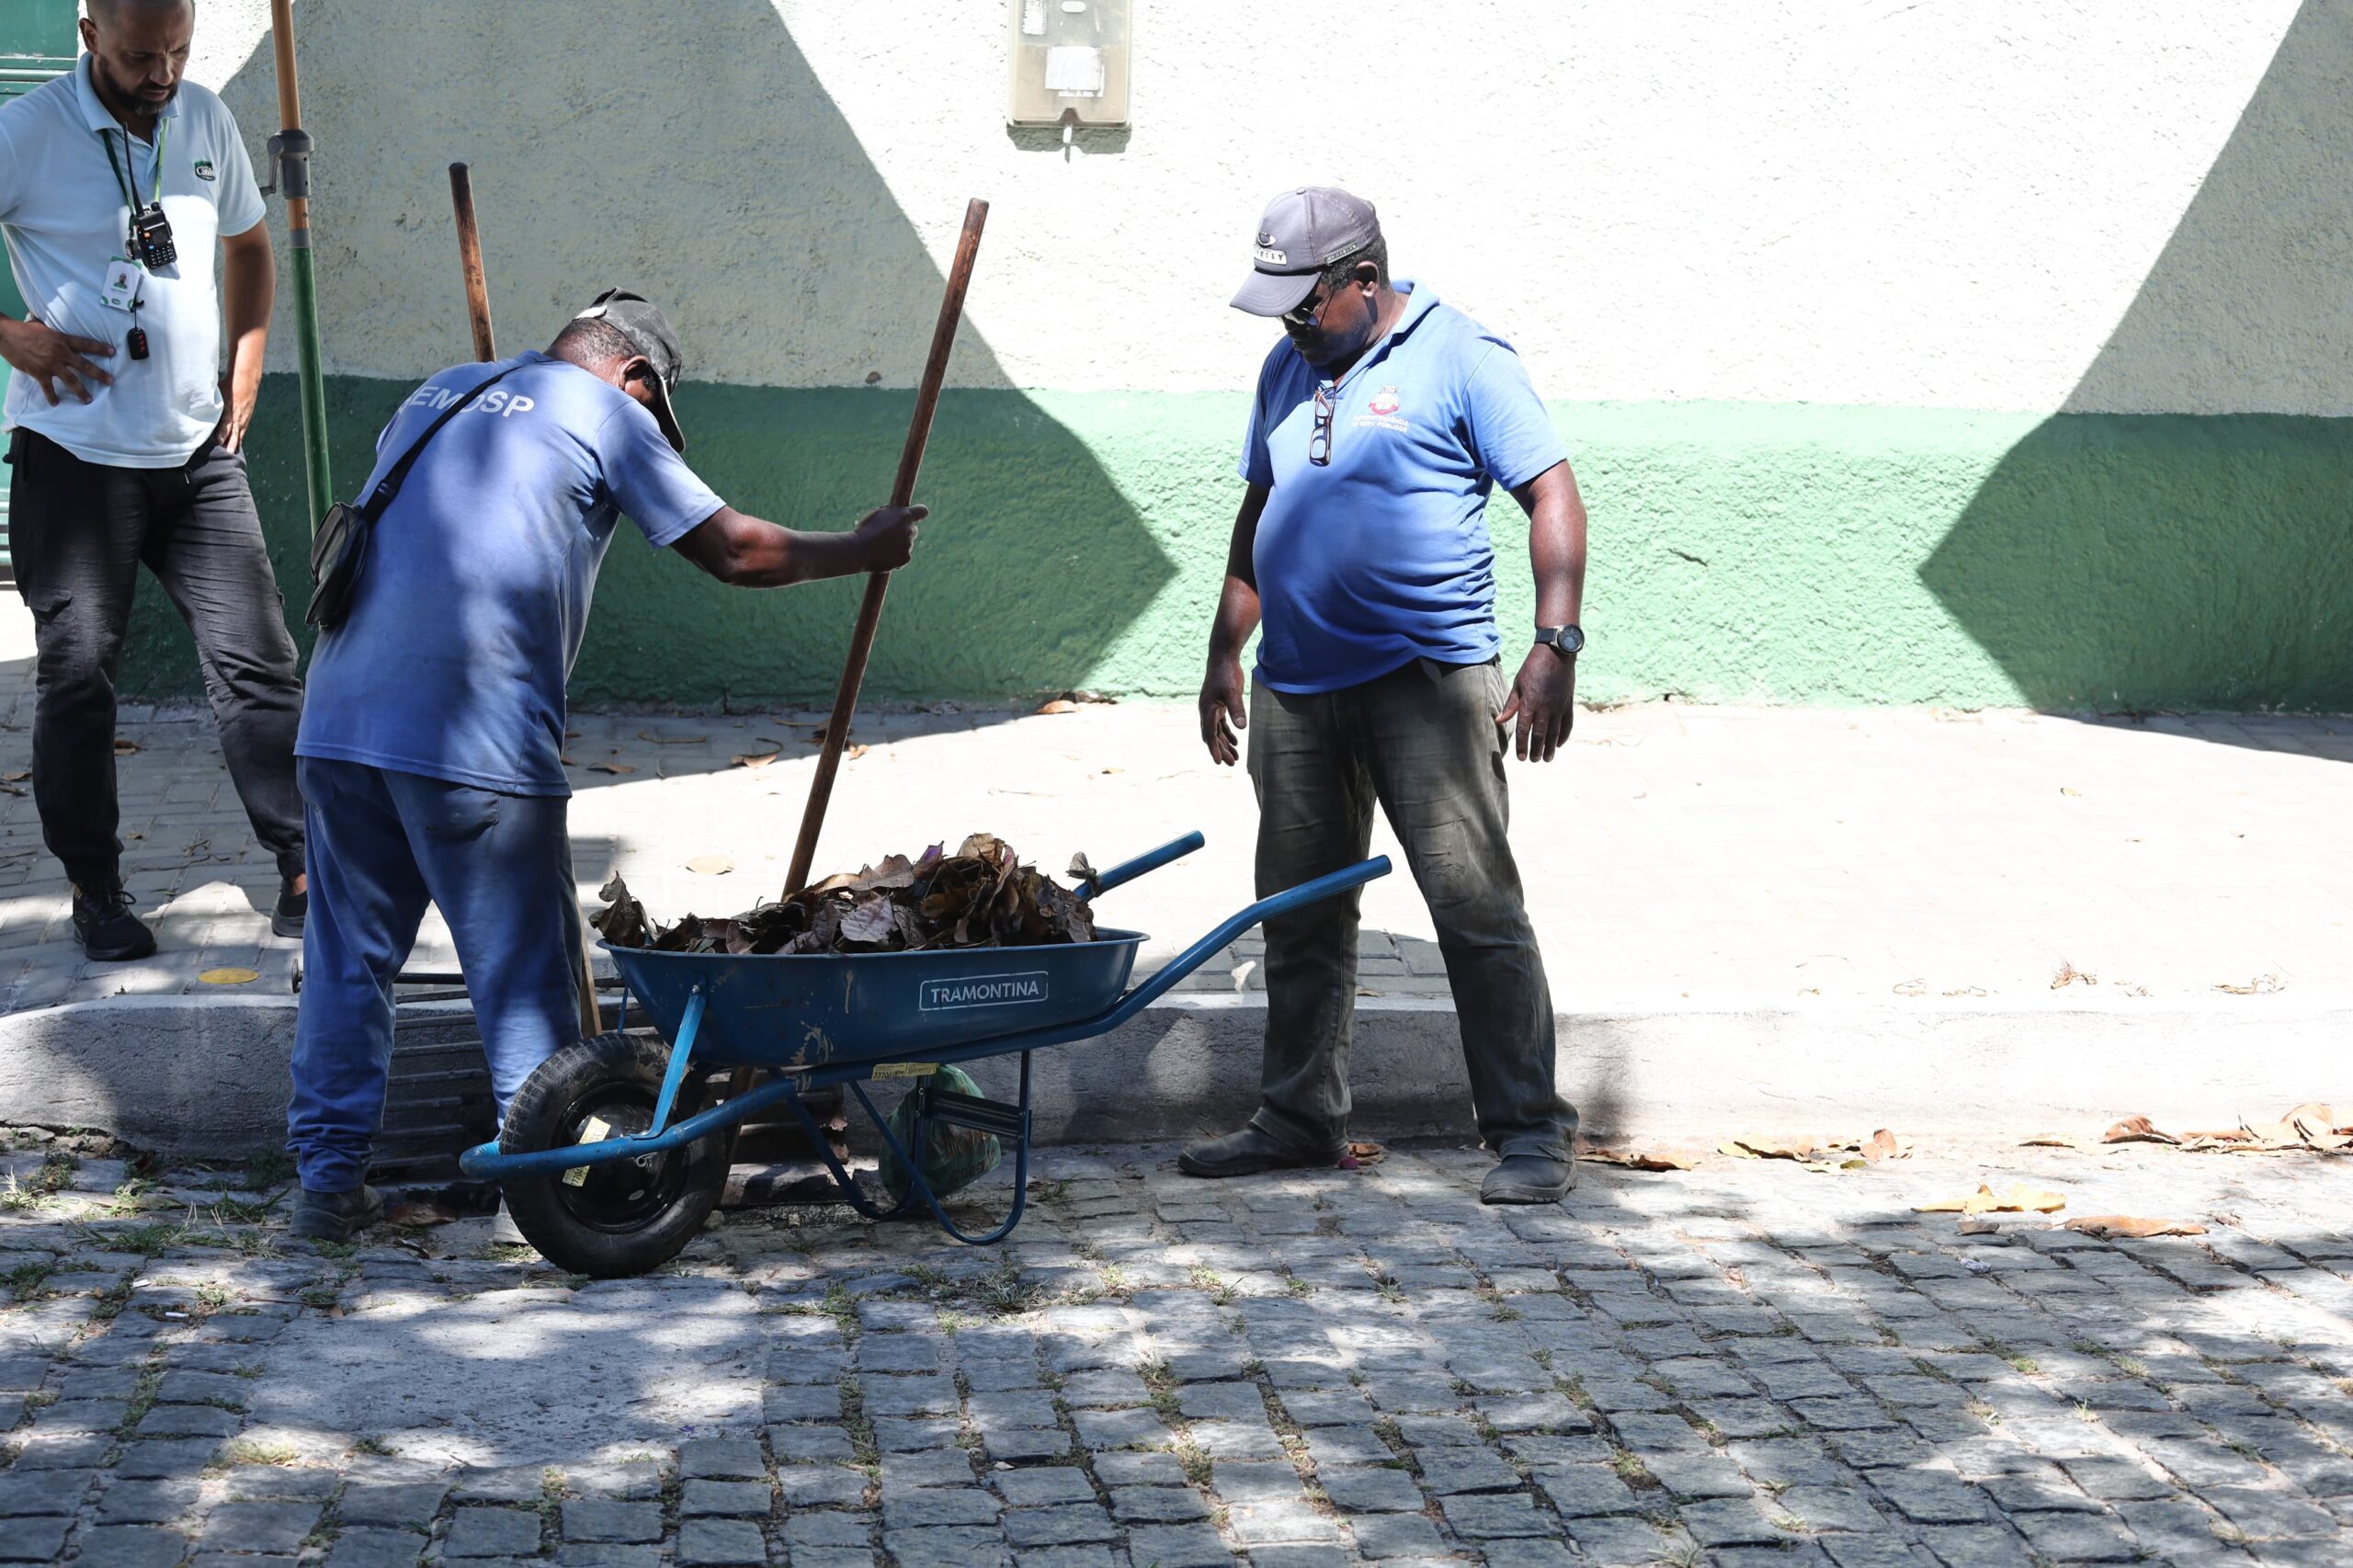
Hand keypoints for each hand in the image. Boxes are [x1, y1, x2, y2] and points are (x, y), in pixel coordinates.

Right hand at [0, 316, 113, 404]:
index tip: (113, 352)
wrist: (6, 335)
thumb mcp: (40, 325)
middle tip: (110, 380)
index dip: (99, 348)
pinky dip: (51, 396)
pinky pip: (48, 387)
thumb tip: (47, 317)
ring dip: (80, 391)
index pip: (85, 344)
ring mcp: (51, 364)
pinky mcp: (39, 373)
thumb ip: (50, 327)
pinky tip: (55, 403)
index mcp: (62, 340)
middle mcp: (60, 353)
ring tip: (88, 400)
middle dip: (99, 373)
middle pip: (84, 365)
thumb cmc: (23, 329)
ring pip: (71, 380)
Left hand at [212, 372, 258, 452]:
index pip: (225, 423)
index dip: (222, 433)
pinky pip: (242, 431)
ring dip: (235, 443)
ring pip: (239, 433)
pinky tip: (236, 445)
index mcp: (230, 409)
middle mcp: (238, 415)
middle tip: (228, 453)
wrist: (246, 380)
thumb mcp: (219, 392)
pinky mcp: (247, 418)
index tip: (218, 441)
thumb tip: (198, 407)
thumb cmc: (229, 385)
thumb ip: (211, 402)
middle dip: (230, 443)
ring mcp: (244, 417)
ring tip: (232, 453)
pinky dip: (239, 438)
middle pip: (234, 432)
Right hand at [852, 504, 924, 572]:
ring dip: (898, 544)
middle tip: (889, 534)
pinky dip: (896, 557)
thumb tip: (895, 513)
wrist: (859, 550)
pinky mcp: (906, 558)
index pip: (922, 511)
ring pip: (907, 544)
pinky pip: (904, 556)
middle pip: (913, 529)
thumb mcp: (876, 513)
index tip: (914, 516)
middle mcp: (910, 530)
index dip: (918, 513)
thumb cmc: (865, 530)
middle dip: (904, 531)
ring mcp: (909, 545)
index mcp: (905, 516)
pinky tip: (884, 556)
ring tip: (881, 547)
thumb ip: (890, 513)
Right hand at [1199, 653, 1246, 765]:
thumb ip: (1237, 709)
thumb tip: (1242, 727)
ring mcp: (1211, 708)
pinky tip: (1235, 741)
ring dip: (1224, 744)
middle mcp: (1206, 711)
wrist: (1223, 657)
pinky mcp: (1218, 705)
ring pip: (1216, 731)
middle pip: (1212, 736)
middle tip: (1231, 764)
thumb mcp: (1233, 692)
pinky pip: (1220, 724)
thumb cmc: (1227, 673)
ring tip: (1235, 757)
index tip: (1219, 762)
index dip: (1214, 749)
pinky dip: (1226, 734)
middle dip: (1221, 750)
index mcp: (1207, 709)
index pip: (1209, 734)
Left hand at [1497, 647, 1574, 762]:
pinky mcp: (1568, 703)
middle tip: (1534, 760)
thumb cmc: (1533, 667)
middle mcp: (1545, 707)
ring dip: (1550, 747)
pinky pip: (1567, 723)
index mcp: (1530, 703)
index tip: (1521, 757)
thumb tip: (1499, 721)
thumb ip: (1510, 705)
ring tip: (1547, 759)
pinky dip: (1564, 735)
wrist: (1557, 653)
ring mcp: (1558, 706)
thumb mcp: (1518, 684)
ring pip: (1554, 732)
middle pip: (1540, 735)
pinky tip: (1559, 744)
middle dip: (1536, 750)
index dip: (1522, 745)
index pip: (1524, 730)